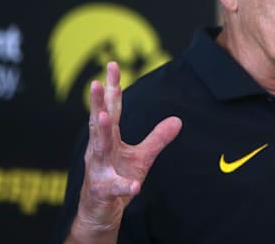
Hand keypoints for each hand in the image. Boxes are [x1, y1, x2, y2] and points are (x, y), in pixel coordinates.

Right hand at [70, 62, 181, 239]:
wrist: (101, 210)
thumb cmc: (117, 178)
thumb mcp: (142, 157)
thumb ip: (157, 138)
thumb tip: (178, 120)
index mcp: (109, 138)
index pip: (112, 109)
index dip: (113, 88)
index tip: (112, 64)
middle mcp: (99, 150)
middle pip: (99, 122)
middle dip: (98, 102)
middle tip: (97, 82)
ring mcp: (99, 170)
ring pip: (99, 148)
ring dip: (102, 132)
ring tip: (105, 116)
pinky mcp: (103, 191)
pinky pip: (114, 187)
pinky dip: (123, 185)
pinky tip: (134, 185)